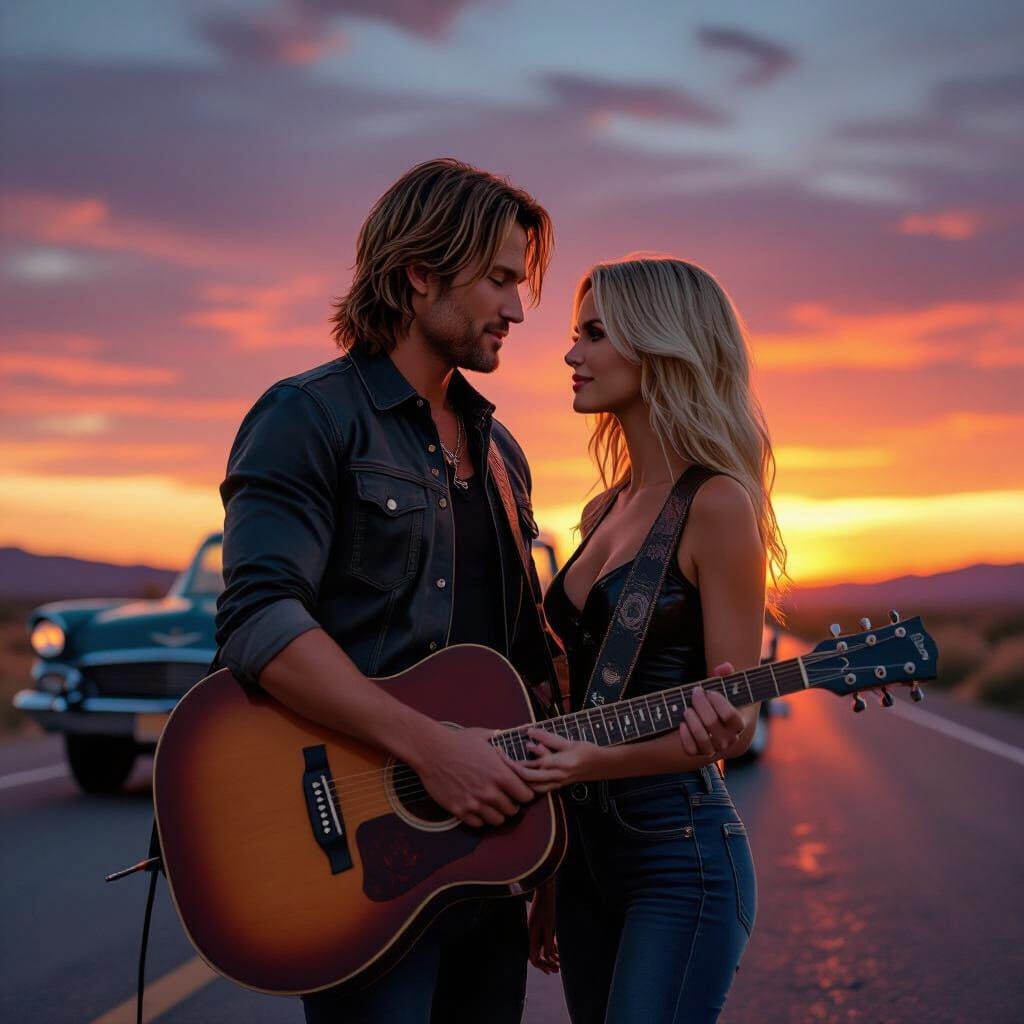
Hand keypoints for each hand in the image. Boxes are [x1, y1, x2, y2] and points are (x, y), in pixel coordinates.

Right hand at [410, 724, 535, 827]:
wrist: (431, 751)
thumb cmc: (458, 741)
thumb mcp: (483, 736)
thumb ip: (499, 739)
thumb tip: (506, 736)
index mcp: (501, 774)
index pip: (526, 795)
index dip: (525, 793)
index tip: (520, 790)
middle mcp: (490, 792)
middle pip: (513, 810)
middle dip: (512, 804)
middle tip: (506, 797)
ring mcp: (474, 803)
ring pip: (497, 820)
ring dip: (497, 813)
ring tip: (492, 805)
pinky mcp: (459, 810)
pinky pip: (478, 824)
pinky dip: (480, 818)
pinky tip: (477, 807)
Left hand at [510, 727, 604, 792]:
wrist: (602, 765)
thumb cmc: (586, 750)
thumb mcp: (568, 742)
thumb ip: (548, 739)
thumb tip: (529, 732)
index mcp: (559, 764)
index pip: (532, 765)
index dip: (516, 761)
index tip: (503, 752)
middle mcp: (557, 777)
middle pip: (529, 779)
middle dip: (513, 771)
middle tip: (501, 760)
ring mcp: (557, 784)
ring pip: (533, 787)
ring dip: (520, 779)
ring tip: (510, 767)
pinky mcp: (558, 786)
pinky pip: (540, 788)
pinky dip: (530, 783)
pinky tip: (524, 775)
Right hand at [528, 879, 558, 973]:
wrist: (545, 886)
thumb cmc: (548, 905)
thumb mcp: (549, 925)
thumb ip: (548, 942)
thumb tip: (549, 958)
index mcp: (531, 934)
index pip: (533, 957)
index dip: (543, 966)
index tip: (551, 971)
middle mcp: (532, 933)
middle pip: (536, 954)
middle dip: (547, 963)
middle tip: (558, 970)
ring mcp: (536, 928)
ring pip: (541, 947)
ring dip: (550, 955)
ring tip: (560, 962)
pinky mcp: (541, 924)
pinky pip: (544, 939)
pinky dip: (551, 946)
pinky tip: (558, 948)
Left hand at [677, 662, 746, 758]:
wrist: (719, 726)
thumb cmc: (721, 703)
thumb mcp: (725, 689)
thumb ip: (726, 676)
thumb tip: (725, 667)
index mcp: (739, 724)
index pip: (730, 716)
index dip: (718, 702)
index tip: (710, 691)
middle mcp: (729, 739)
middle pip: (712, 723)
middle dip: (700, 704)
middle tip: (695, 692)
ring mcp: (715, 748)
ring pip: (702, 739)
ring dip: (692, 721)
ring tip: (687, 709)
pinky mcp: (699, 753)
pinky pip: (691, 750)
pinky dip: (685, 737)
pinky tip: (682, 724)